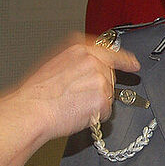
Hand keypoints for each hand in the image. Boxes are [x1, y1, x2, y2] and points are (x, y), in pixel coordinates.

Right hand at [2, 35, 140, 139]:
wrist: (31, 110)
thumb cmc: (36, 92)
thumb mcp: (54, 64)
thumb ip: (77, 61)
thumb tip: (89, 67)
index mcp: (80, 49)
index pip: (110, 51)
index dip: (124, 59)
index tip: (134, 64)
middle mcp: (93, 61)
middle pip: (109, 76)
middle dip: (99, 88)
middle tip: (77, 97)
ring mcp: (100, 80)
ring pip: (108, 95)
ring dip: (96, 102)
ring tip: (73, 105)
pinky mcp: (103, 99)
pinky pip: (106, 111)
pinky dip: (96, 115)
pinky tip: (78, 113)